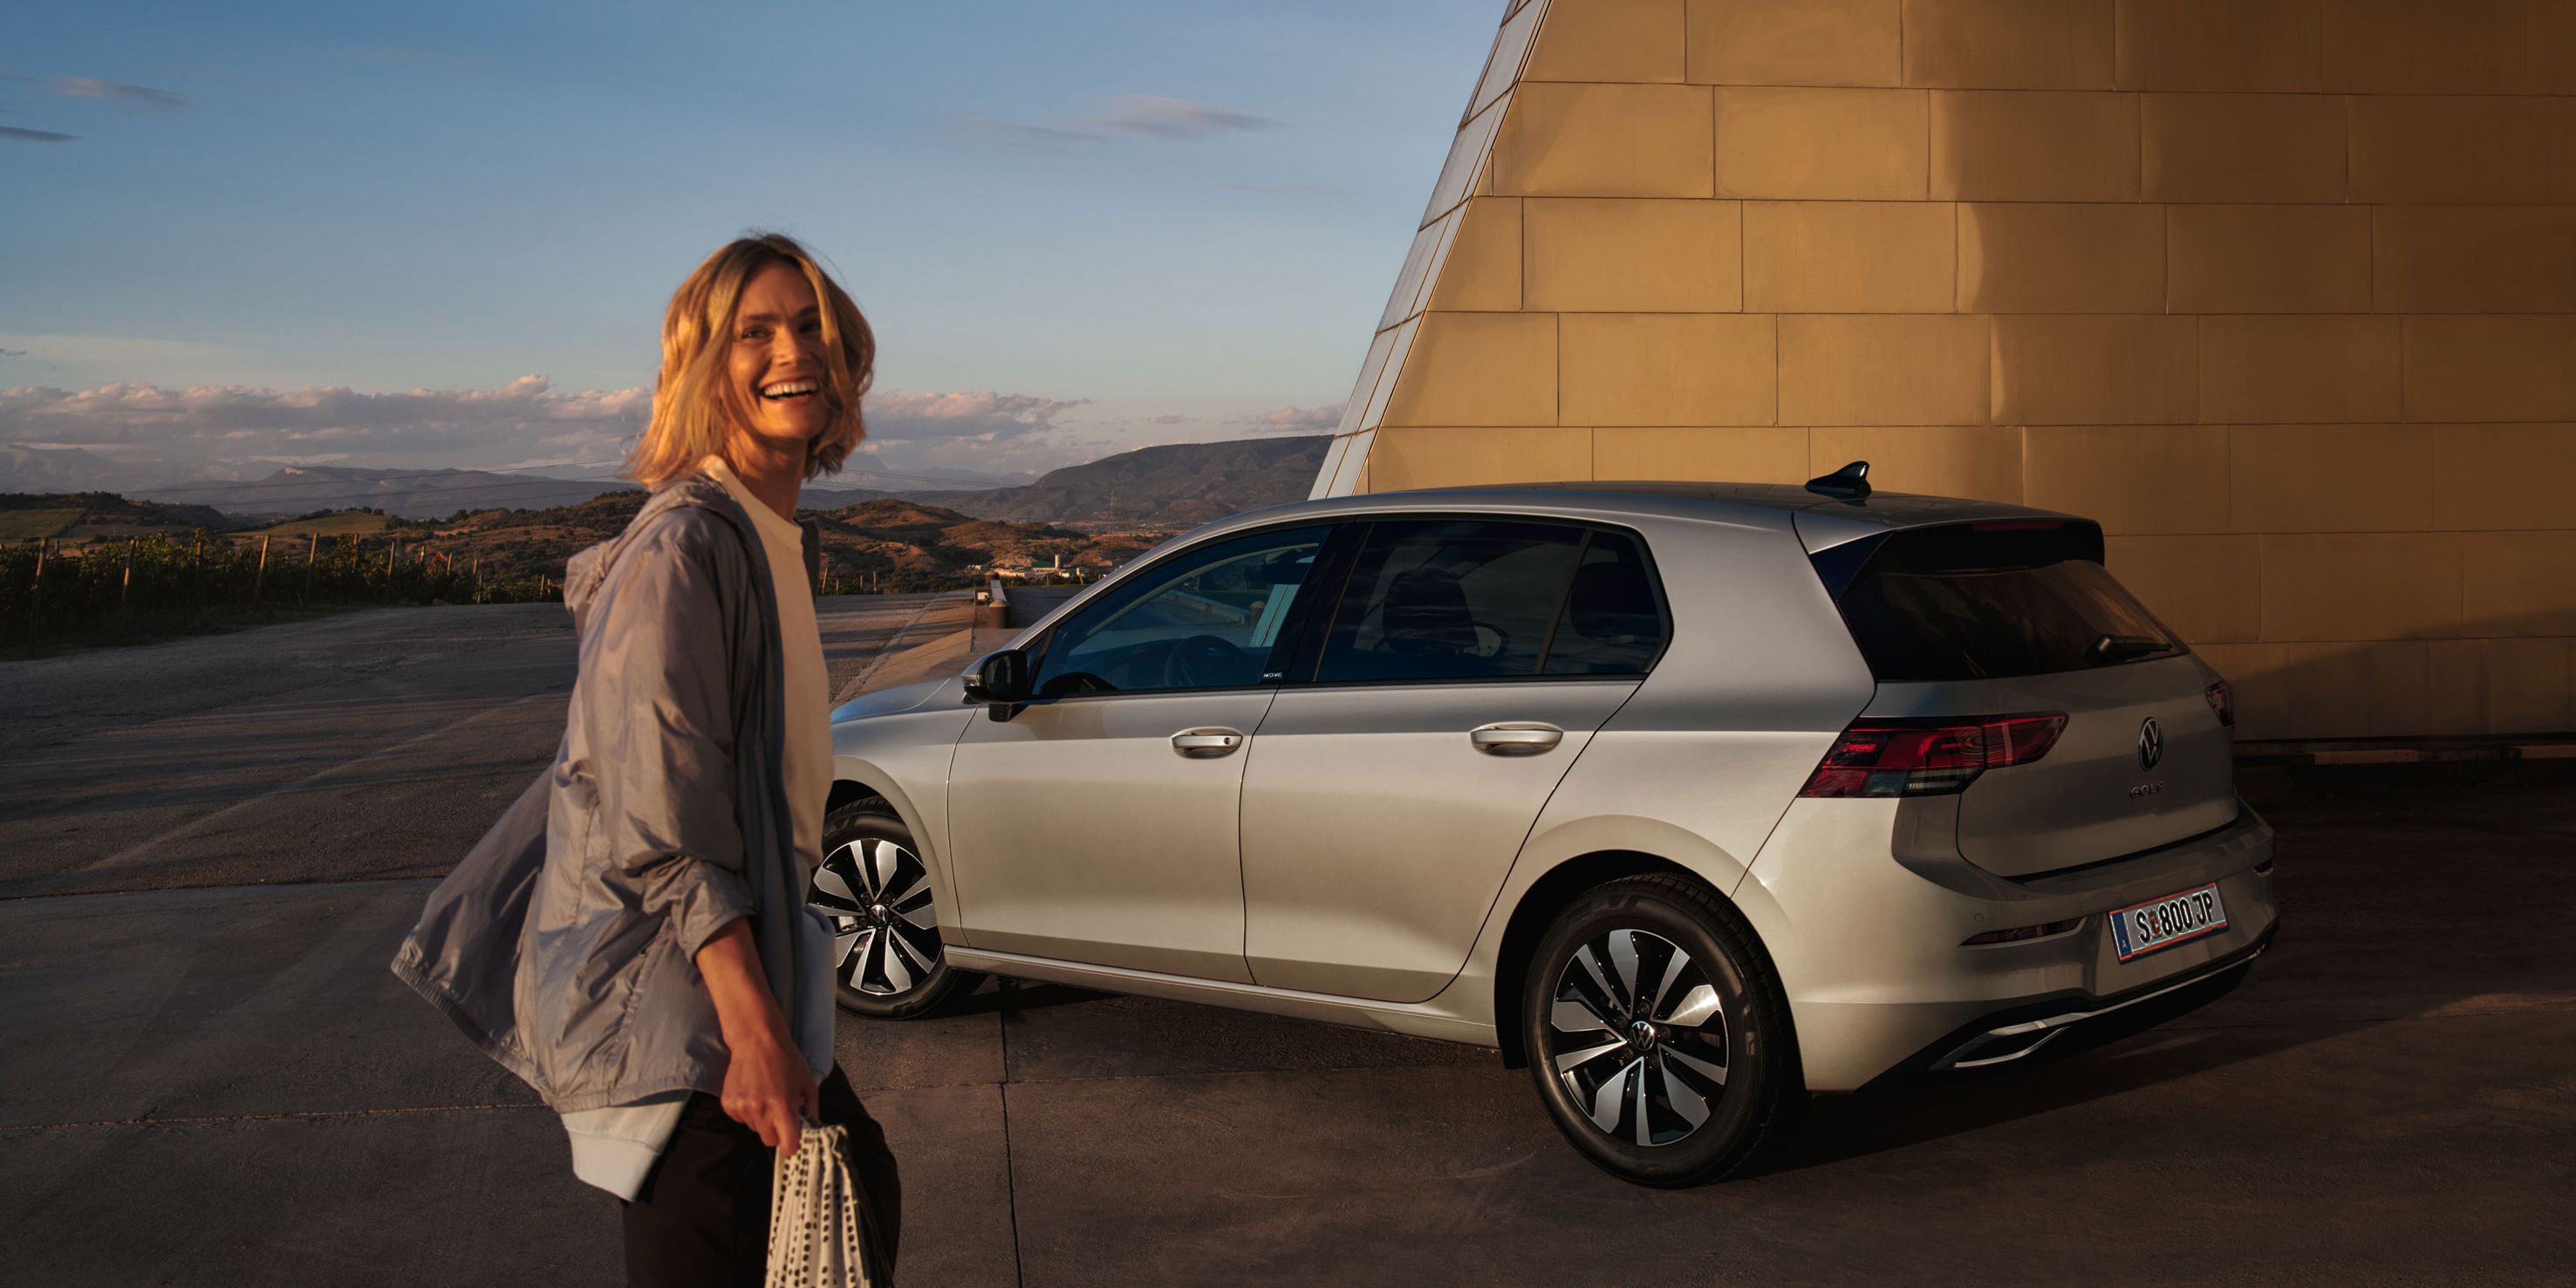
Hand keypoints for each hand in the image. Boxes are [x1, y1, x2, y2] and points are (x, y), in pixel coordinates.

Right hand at [720, 1020, 819, 1154]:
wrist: (756, 1041)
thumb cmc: (786, 1060)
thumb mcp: (807, 1082)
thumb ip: (812, 1109)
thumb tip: (812, 1127)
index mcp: (783, 1107)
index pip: (788, 1146)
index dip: (792, 1145)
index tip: (792, 1141)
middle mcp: (761, 1111)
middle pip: (769, 1141)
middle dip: (777, 1132)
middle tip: (779, 1112)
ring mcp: (742, 1108)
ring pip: (754, 1128)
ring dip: (761, 1119)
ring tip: (765, 1095)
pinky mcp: (728, 1104)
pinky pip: (740, 1119)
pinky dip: (747, 1111)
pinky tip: (752, 1092)